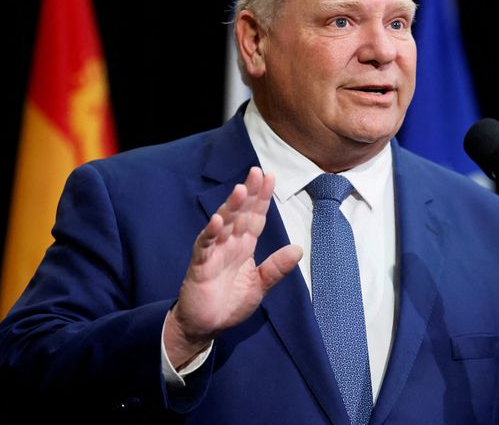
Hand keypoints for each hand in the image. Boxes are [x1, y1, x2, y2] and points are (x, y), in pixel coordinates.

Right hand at [164, 167, 301, 367]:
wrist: (205, 326)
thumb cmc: (229, 304)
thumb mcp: (259, 286)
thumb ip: (276, 268)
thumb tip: (298, 249)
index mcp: (244, 246)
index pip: (255, 216)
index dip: (262, 198)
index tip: (270, 177)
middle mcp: (229, 243)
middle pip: (240, 213)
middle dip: (249, 193)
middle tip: (257, 172)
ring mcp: (213, 252)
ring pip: (222, 224)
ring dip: (231, 207)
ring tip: (241, 190)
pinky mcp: (200, 265)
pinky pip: (205, 246)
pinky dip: (211, 233)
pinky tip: (218, 221)